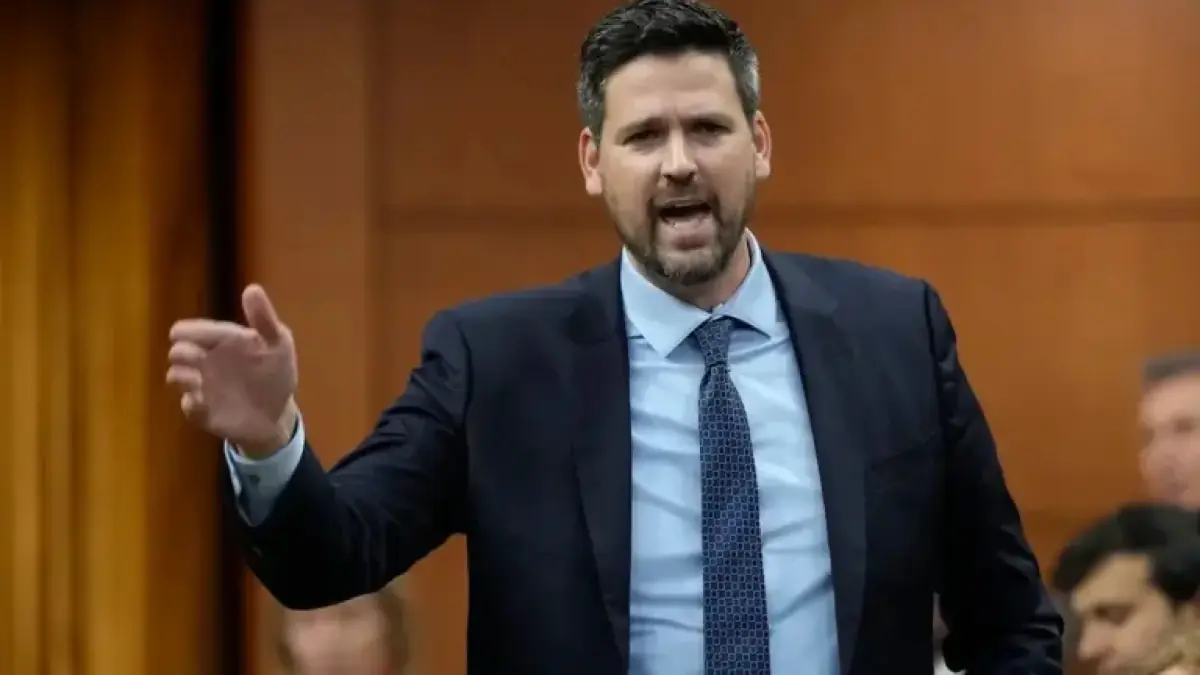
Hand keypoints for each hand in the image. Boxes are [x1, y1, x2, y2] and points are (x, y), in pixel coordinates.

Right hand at [167, 284, 298, 456]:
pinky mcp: (202, 412)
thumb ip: (264, 319)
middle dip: (182, 353)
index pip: (193, 331)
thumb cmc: (275, 372)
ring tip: (200, 380)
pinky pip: (188, 407)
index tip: (179, 334)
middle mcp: (205, 362)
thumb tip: (252, 288)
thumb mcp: (278, 343)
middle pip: (178, 352)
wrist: (277, 411)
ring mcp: (201, 387)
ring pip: (175, 377)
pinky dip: (193, 405)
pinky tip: (205, 404)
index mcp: (221, 341)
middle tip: (198, 358)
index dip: (188, 331)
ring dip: (183, 378)